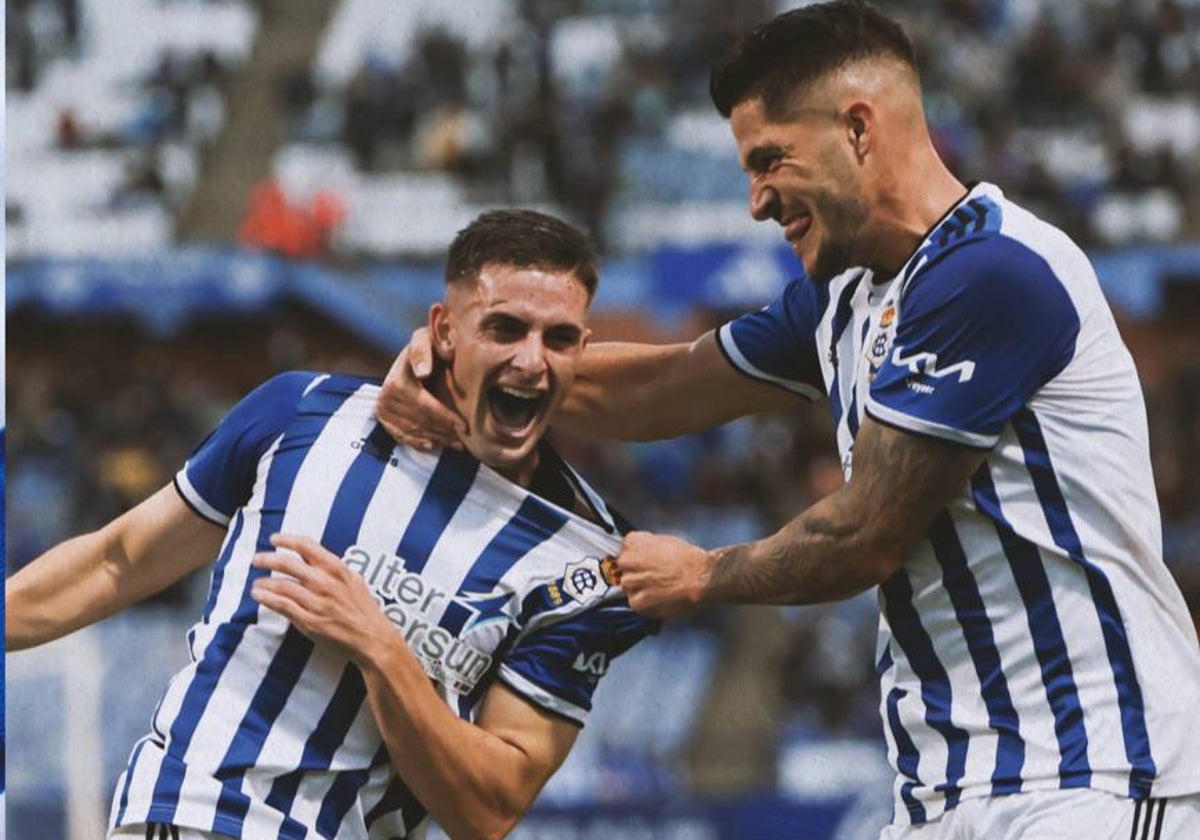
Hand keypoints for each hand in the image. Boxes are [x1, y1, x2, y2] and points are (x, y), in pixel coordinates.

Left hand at [251, 533, 394, 665]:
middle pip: (288, 564)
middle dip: (268, 559)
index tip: (274, 538)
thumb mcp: (353, 580)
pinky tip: (259, 596)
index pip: (307, 546)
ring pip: (282, 586)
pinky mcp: (310, 621)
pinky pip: (283, 606)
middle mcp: (325, 583)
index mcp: (336, 569)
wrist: (372, 638)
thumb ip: (333, 569)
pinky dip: (267, 599)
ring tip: (257, 583)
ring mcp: (316, 602)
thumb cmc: (364, 610)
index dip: (287, 540)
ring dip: (264, 582)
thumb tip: (313, 558)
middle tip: (256, 559)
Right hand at [376, 327, 465, 451]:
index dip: (444, 417)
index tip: (464, 425)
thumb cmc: (426, 347)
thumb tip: (422, 373)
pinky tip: (434, 446)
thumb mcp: (425, 340)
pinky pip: (401, 436)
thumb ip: (423, 351)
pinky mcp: (384, 419)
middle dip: (444, 431)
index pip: (423, 406)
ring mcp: (383, 409)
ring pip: (413, 431)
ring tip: (458, 443)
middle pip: (419, 421)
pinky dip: (418, 443)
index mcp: (397, 380)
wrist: (412, 355)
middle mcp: (386, 397)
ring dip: (437, 438)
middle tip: (466, 437)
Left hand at [615, 531, 713, 618]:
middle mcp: (627, 561)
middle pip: (625, 569)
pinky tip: (660, 598)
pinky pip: (635, 603)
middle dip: (638, 573)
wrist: (702, 578)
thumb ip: (647, 547)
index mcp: (632, 543)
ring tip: (660, 588)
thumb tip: (643, 554)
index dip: (639, 557)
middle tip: (655, 577)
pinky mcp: (637, 603)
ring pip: (629, 587)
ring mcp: (631, 583)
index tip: (648, 562)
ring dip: (641, 589)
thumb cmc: (689, 560)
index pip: (626, 550)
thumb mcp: (665, 541)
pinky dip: (646, 603)